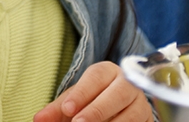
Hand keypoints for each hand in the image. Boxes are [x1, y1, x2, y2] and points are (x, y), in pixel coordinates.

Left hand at [33, 61, 151, 121]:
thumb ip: (56, 110)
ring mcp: (142, 104)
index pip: (95, 78)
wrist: (120, 109)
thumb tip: (38, 119)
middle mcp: (128, 84)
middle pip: (117, 94)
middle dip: (97, 111)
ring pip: (132, 114)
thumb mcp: (73, 102)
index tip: (67, 110)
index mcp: (108, 71)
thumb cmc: (92, 102)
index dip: (81, 94)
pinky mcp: (150, 120)